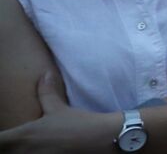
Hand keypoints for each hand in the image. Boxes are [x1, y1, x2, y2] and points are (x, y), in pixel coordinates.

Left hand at [0, 73, 114, 151]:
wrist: (101, 139)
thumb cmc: (79, 123)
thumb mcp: (59, 108)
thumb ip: (46, 93)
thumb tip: (45, 75)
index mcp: (23, 136)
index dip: (0, 138)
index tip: (4, 135)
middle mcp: (24, 151)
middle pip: (5, 151)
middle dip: (8, 146)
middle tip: (14, 140)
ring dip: (20, 151)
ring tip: (30, 145)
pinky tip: (40, 150)